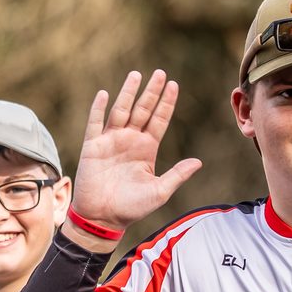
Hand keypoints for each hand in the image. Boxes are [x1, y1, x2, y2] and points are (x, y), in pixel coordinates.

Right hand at [69, 70, 202, 235]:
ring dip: (128, 93)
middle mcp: (130, 141)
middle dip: (151, 92)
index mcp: (147, 148)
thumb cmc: (131, 208)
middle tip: (160, 73)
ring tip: (136, 75)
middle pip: (143, 110)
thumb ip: (177, 175)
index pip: (159, 120)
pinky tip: (104, 94)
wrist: (102, 218)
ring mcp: (110, 142)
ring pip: (121, 111)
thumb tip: (198, 162)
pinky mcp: (92, 147)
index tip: (174, 85)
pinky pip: (95, 124)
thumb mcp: (159, 192)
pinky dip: (98, 109)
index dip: (166, 103)